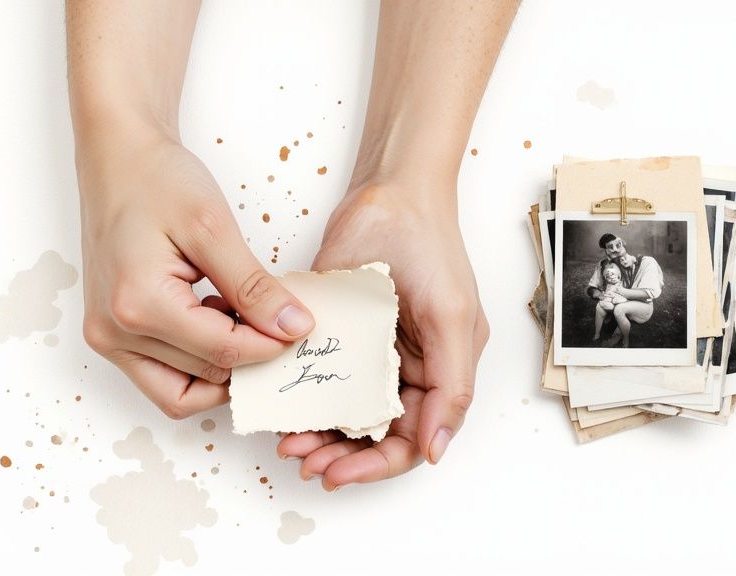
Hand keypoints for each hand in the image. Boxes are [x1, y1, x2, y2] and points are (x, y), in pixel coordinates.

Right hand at [77, 131, 313, 418]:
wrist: (118, 158)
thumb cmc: (158, 180)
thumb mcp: (214, 228)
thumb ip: (254, 286)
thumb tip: (293, 327)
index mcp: (137, 304)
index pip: (222, 352)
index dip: (270, 346)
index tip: (300, 327)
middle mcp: (113, 332)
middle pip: (205, 376)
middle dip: (248, 357)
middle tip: (279, 323)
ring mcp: (107, 338)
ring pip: (181, 392)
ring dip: (221, 366)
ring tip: (241, 318)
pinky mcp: (111, 335)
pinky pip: (161, 377)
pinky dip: (196, 362)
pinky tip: (216, 320)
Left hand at [276, 185, 488, 489]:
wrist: (388, 188)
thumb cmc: (426, 240)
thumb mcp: (450, 315)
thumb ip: (450, 385)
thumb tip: (435, 450)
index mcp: (444, 367)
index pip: (414, 439)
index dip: (377, 465)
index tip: (337, 473)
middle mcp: (411, 366)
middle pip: (378, 433)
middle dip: (341, 454)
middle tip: (303, 459)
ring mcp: (376, 351)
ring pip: (348, 412)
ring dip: (321, 433)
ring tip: (289, 442)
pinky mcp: (345, 332)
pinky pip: (326, 378)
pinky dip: (307, 398)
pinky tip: (285, 407)